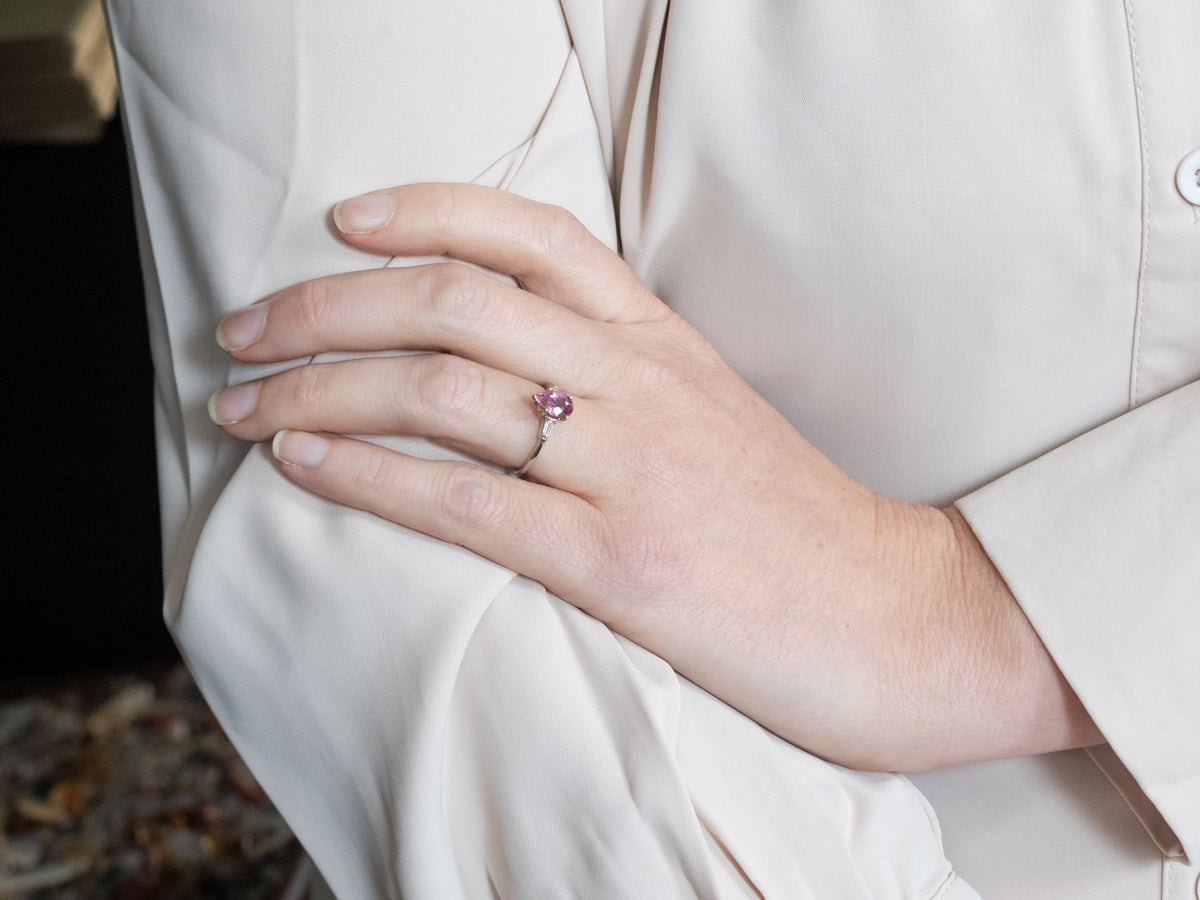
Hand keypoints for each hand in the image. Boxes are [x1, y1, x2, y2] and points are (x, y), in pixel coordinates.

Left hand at [209, 183, 1099, 769]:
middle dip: (327, 304)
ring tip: (237, 399)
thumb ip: (622, 374)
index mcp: (662, 340)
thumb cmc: (791, 522)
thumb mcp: (710, 414)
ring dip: (319, 384)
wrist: (893, 617)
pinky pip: (464, 502)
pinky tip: (300, 461)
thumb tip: (514, 364)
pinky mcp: (619, 564)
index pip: (532, 233)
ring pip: (444, 391)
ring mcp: (630, 469)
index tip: (342, 222)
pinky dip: (365, 474)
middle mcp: (640, 382)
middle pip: (456, 301)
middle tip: (245, 325)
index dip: (425, 209)